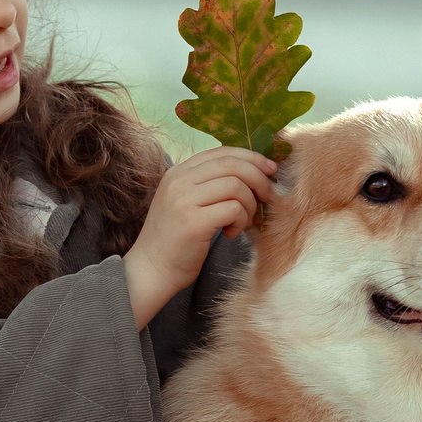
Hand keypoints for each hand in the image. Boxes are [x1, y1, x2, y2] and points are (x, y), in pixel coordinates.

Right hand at [126, 146, 276, 327]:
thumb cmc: (175, 239)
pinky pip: (234, 209)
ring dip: (250, 205)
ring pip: (236, 186)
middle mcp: (179, 181)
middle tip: (268, 196)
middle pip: (232, 164)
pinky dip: (241, 221)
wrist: (151, 269)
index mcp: (178, 172)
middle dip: (259, 178)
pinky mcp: (193, 222)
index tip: (269, 169)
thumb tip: (253, 173)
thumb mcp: (185, 202)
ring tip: (242, 222)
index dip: (251, 157)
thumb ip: (208, 185)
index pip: (222, 152)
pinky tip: (231, 233)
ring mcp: (184, 200)